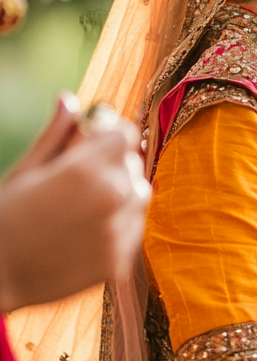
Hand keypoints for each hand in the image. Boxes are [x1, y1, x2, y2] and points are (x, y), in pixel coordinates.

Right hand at [0, 96, 150, 311]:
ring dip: (119, 195)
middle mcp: (113, 198)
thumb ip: (56, 135)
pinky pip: (133, 229)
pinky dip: (117, 226)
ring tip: (79, 208)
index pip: (125, 133)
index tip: (91, 143)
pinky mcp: (120, 262)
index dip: (108, 134)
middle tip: (77, 180)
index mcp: (88, 170)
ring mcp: (120, 232)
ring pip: (139, 197)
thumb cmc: (3, 218)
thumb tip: (69, 99)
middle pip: (132, 164)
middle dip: (111, 165)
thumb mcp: (25, 171)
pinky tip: (82, 233)